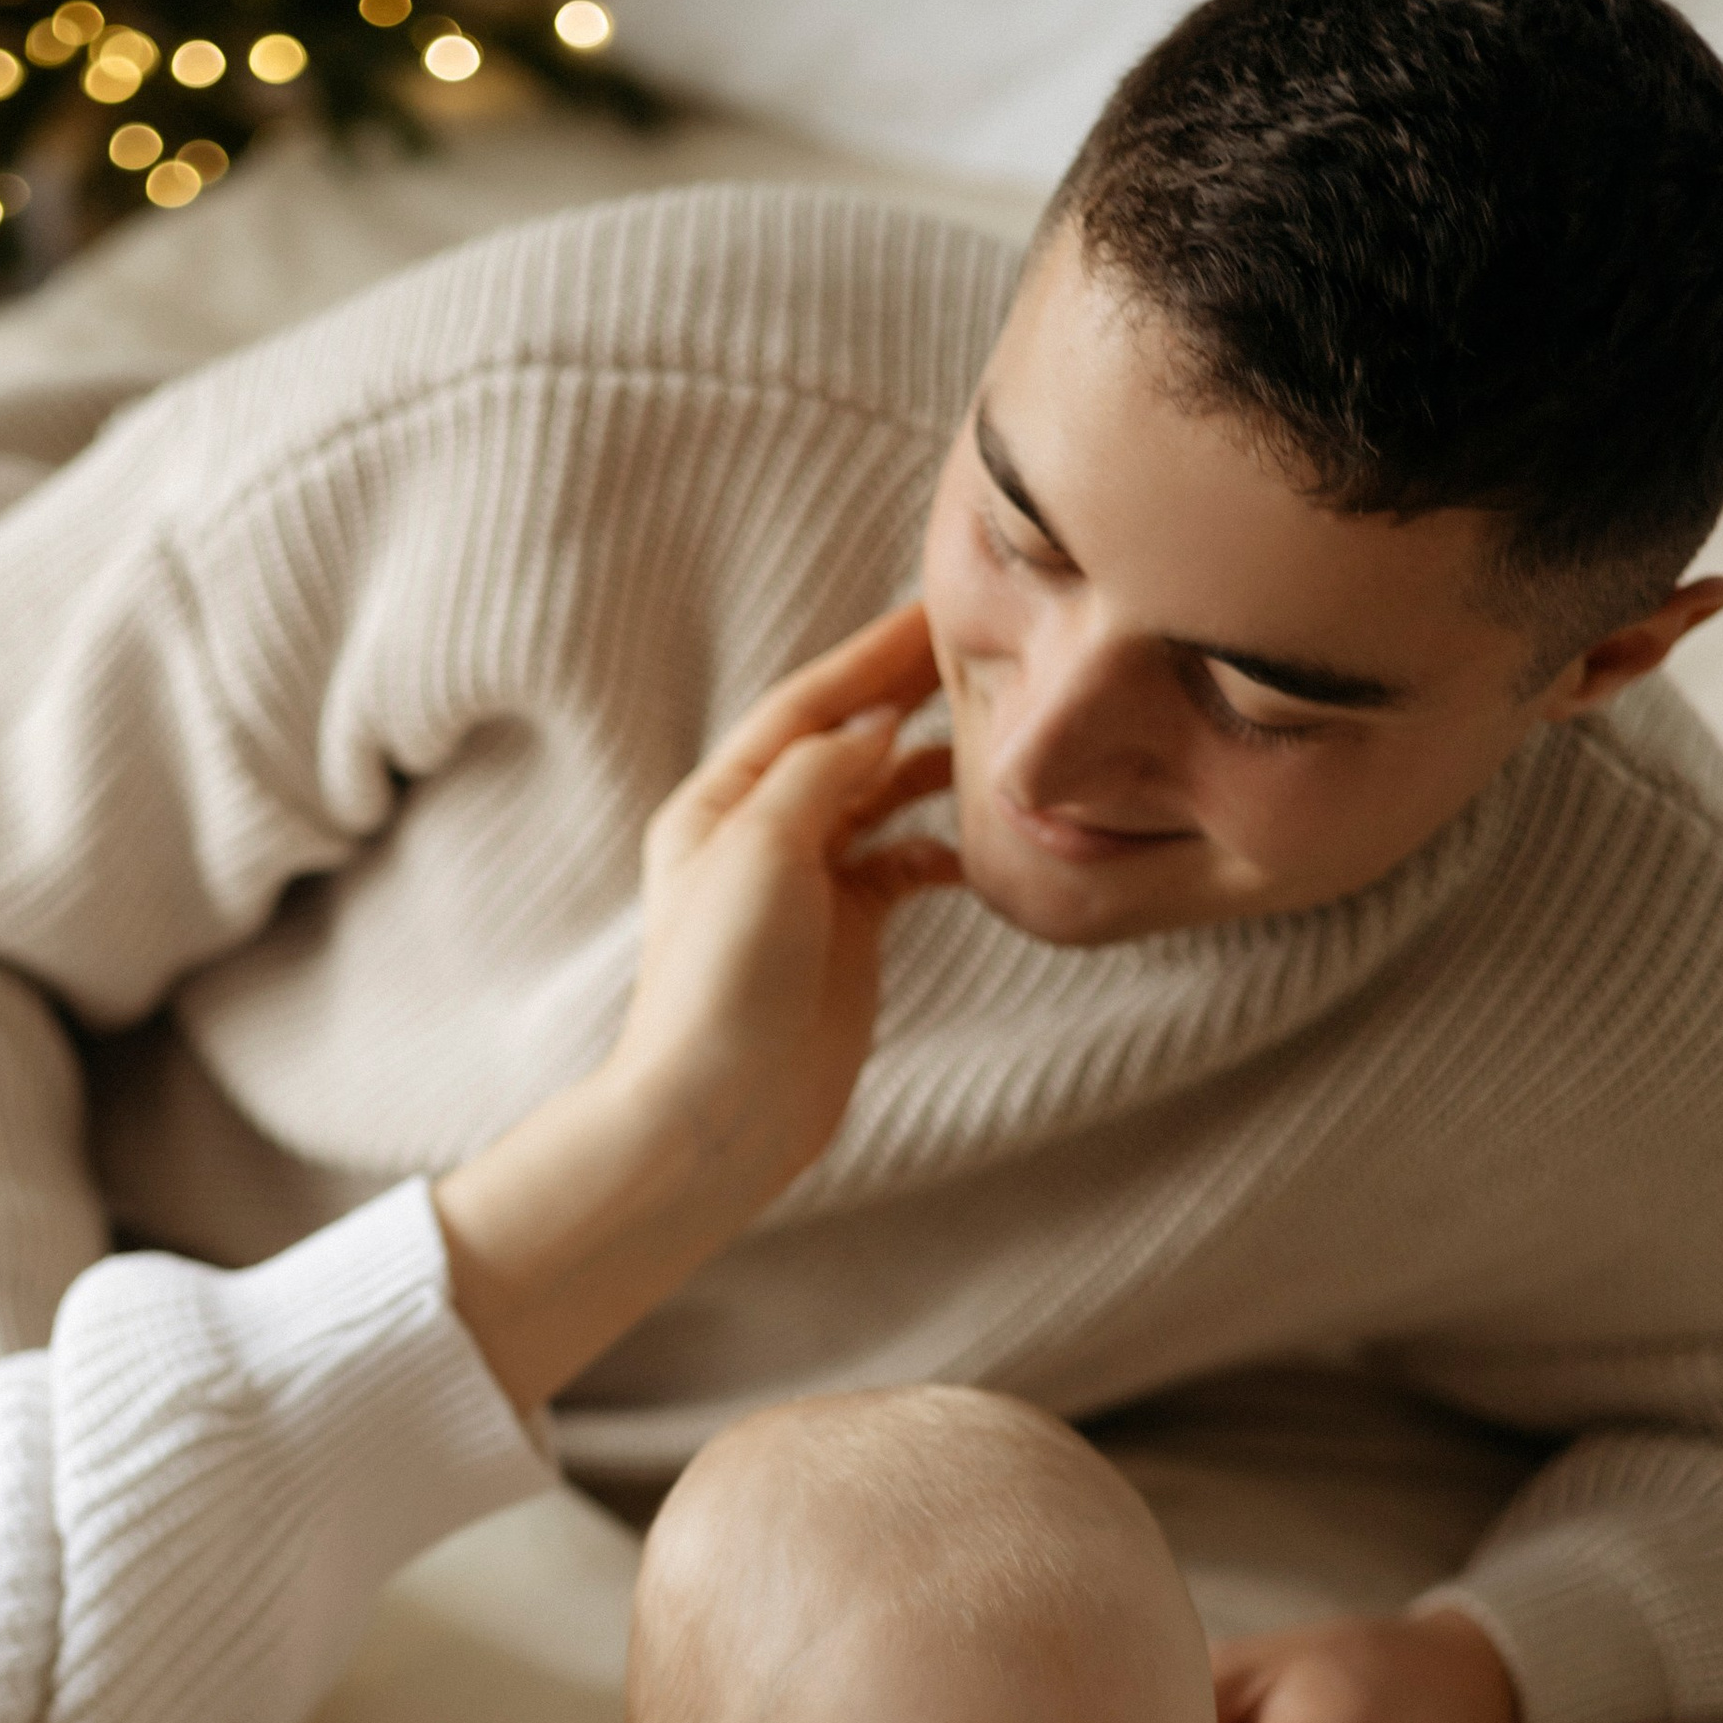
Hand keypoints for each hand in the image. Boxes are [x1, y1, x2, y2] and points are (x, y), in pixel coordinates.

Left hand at [434, 600, 960, 1413]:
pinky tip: (985, 836)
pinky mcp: (844, 937)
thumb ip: (820, 773)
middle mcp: (760, 834)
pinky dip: (942, 845)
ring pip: (881, 801)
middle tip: (989, 648)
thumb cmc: (721, 982)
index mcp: (722, 802)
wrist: (720, 1114)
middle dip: (912, 692)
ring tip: (1002, 733)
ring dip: (934, 765)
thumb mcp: (761, 850)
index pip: (809, 703)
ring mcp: (805, 887)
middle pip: (848, 741)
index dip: (873, 655)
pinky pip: (903, 867)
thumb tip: (876, 726)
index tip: (941, 608)